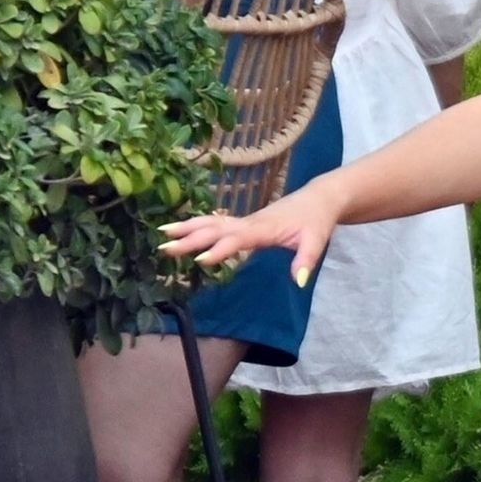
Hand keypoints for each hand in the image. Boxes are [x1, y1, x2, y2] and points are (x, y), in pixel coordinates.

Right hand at [160, 177, 343, 285]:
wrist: (319, 199)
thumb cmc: (316, 221)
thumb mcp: (316, 242)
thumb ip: (306, 261)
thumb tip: (299, 282)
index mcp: (264, 228)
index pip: (238, 239)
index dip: (220, 249)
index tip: (200, 260)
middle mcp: (249, 222)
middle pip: (216, 229)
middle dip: (190, 238)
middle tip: (165, 247)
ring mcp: (245, 220)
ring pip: (212, 222)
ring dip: (187, 227)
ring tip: (161, 233)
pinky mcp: (244, 222)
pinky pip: (216, 222)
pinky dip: (197, 225)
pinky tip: (180, 229)